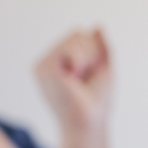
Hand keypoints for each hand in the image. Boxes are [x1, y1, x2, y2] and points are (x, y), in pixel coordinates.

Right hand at [34, 28, 114, 147]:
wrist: (89, 121)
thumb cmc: (96, 101)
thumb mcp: (103, 67)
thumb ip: (101, 46)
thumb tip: (97, 25)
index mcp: (58, 61)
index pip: (78, 35)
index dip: (93, 51)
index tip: (90, 74)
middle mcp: (47, 61)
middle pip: (76, 33)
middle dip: (91, 53)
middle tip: (86, 78)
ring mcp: (43, 65)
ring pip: (74, 37)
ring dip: (88, 58)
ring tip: (80, 79)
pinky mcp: (43, 69)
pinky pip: (70, 48)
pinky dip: (81, 62)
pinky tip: (74, 78)